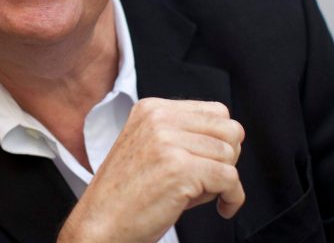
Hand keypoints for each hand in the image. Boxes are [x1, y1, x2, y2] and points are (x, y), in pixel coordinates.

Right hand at [58, 98, 244, 242]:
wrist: (100, 224)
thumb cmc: (124, 194)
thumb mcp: (150, 146)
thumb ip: (182, 134)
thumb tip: (229, 140)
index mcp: (152, 109)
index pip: (216, 111)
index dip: (222, 140)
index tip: (213, 162)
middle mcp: (159, 118)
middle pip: (229, 129)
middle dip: (228, 158)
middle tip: (212, 179)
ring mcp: (168, 142)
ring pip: (230, 154)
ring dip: (225, 180)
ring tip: (202, 193)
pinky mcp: (180, 168)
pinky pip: (230, 179)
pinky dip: (233, 198)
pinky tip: (222, 207)